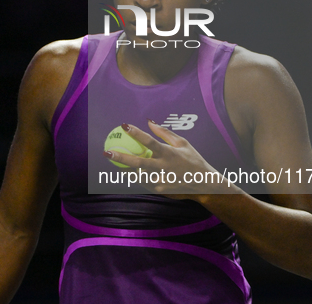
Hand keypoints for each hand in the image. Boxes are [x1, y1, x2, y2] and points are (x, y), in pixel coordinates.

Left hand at [103, 120, 226, 199]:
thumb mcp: (182, 143)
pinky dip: (134, 176)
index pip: (150, 141)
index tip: (124, 125)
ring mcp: (161, 180)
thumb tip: (149, 121)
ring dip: (124, 168)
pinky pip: (142, 182)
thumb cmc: (192, 159)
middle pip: (139, 162)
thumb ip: (164, 132)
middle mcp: (164, 167)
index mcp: (169, 153)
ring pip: (137, 175)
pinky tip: (125, 170)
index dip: (136, 133)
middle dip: (121, 157)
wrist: (204, 184)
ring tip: (112, 161)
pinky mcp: (160, 189)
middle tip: (107, 153)